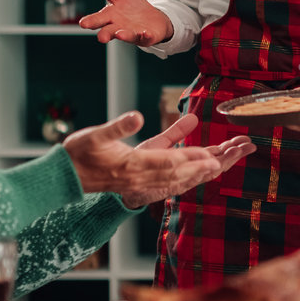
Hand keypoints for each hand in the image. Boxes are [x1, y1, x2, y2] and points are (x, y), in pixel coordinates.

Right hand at [64, 112, 253, 208]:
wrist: (66, 178)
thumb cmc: (79, 153)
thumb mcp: (95, 135)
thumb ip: (118, 126)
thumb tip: (138, 116)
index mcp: (132, 165)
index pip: (169, 163)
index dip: (192, 160)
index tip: (213, 156)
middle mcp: (142, 178)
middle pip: (183, 173)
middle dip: (209, 164)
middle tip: (233, 155)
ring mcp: (143, 184)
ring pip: (181, 179)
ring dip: (205, 170)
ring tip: (227, 160)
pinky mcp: (142, 184)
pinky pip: (173, 183)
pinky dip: (191, 177)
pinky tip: (204, 170)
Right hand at [78, 0, 173, 46]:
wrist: (153, 17)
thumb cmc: (132, 7)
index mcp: (110, 17)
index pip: (97, 19)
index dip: (91, 21)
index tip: (83, 23)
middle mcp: (119, 27)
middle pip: (110, 31)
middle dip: (105, 34)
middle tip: (101, 37)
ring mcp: (133, 33)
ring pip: (127, 35)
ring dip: (124, 35)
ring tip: (120, 34)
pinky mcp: (147, 37)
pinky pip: (146, 37)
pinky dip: (146, 36)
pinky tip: (145, 33)